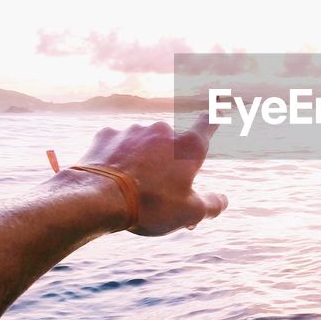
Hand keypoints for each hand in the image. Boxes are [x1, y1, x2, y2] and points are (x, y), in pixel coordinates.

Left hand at [75, 113, 227, 235]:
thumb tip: (222, 201)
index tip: (221, 106)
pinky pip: (118, 145)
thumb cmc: (150, 205)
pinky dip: (118, 157)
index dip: (216, 116)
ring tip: (133, 189)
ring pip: (143, 144)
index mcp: (188, 147)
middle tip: (160, 191)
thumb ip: (211, 205)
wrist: (98, 199)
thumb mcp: (189, 213)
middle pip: (171, 144)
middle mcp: (163, 131)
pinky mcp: (107, 135)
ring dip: (142, 160)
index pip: (208, 123)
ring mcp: (133, 131)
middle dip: (169, 162)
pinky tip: (113, 176)